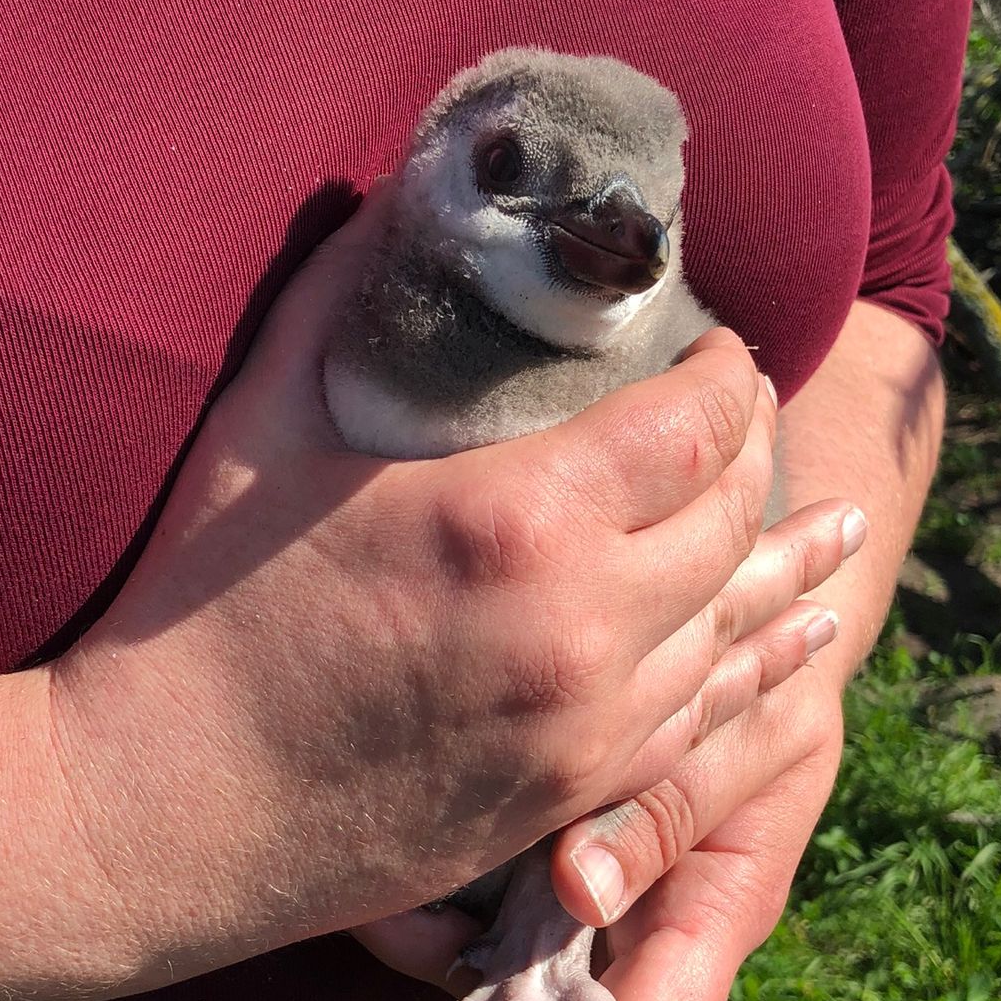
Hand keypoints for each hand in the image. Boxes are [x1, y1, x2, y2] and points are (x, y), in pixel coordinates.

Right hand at [49, 188, 857, 984]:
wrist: (168, 810)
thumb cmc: (199, 610)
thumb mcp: (265, 422)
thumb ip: (347, 291)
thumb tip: (405, 190)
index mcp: (521, 517)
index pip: (694, 421)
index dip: (729, 369)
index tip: (720, 345)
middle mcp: (586, 626)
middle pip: (732, 517)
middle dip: (755, 449)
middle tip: (743, 414)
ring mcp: (588, 727)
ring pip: (738, 624)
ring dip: (784, 563)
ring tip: (833, 531)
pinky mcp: (571, 799)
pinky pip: (703, 722)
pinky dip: (755, 670)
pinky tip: (791, 649)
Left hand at [309, 661, 844, 1000]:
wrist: (757, 626)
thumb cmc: (778, 681)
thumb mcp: (756, 734)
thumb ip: (676, 809)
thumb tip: (582, 893)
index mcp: (707, 924)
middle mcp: (634, 930)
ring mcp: (582, 894)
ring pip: (494, 969)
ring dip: (417, 956)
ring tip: (360, 910)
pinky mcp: (538, 847)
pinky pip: (476, 893)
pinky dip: (424, 892)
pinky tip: (374, 864)